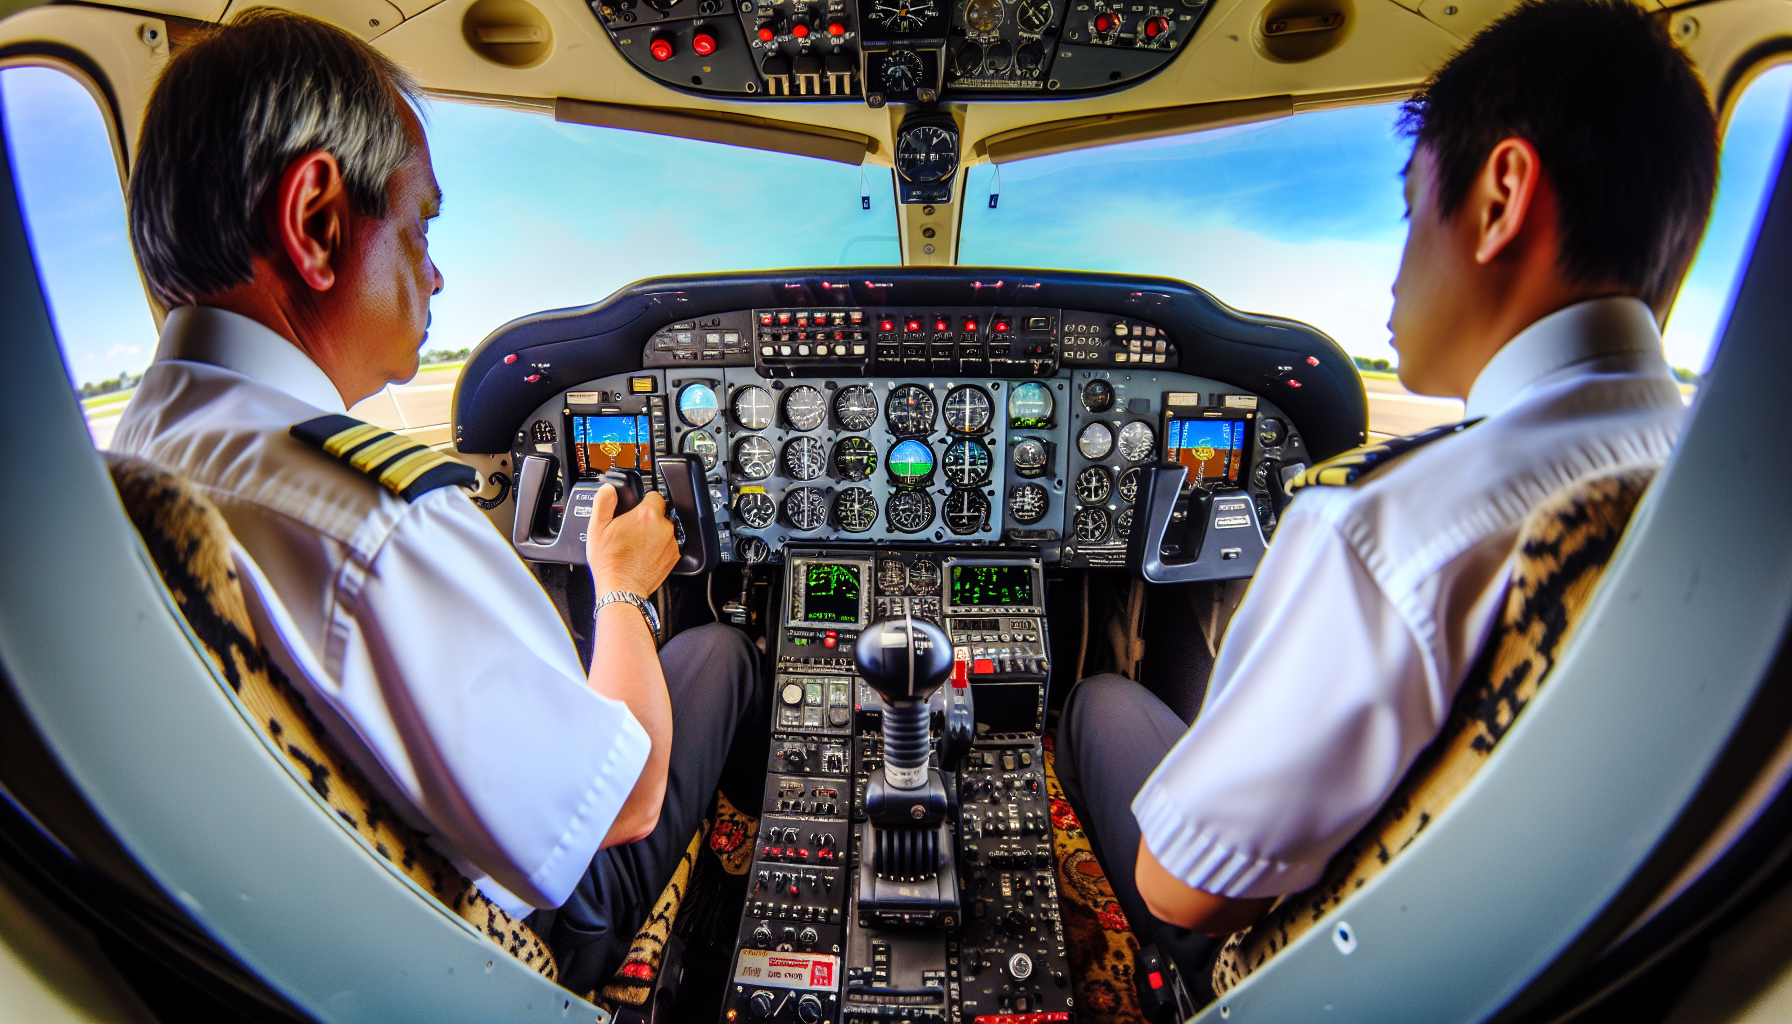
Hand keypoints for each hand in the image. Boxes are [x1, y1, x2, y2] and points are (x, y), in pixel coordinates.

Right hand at [586, 483, 678, 597]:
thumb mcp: (597, 527)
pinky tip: (644, 553)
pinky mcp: (674, 556)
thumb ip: (604, 501)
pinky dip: (659, 547)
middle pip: (659, 513)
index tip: (635, 509)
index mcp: (646, 515)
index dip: (642, 501)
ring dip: (654, 533)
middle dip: (647, 519)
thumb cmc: (609, 561)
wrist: (621, 588)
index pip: (654, 495)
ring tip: (636, 544)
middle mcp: (663, 527)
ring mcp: (670, 543)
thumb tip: (609, 489)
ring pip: (664, 529)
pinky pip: (668, 544)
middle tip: (631, 530)